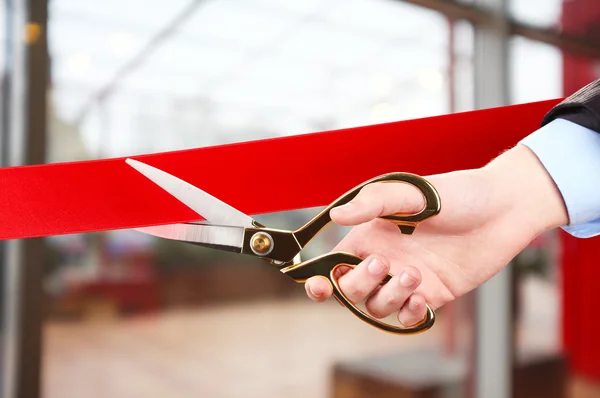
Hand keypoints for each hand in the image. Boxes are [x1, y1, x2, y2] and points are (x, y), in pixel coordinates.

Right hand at [304, 144, 568, 325]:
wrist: (504, 209)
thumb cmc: (457, 193)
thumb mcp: (413, 192)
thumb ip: (374, 203)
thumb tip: (335, 216)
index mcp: (372, 235)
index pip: (334, 263)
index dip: (320, 280)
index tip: (318, 287)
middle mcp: (385, 259)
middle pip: (351, 290)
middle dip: (360, 283)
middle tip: (384, 263)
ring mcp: (409, 278)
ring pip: (378, 306)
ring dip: (390, 296)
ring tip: (414, 275)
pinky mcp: (434, 293)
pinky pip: (409, 316)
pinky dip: (410, 314)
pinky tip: (423, 299)